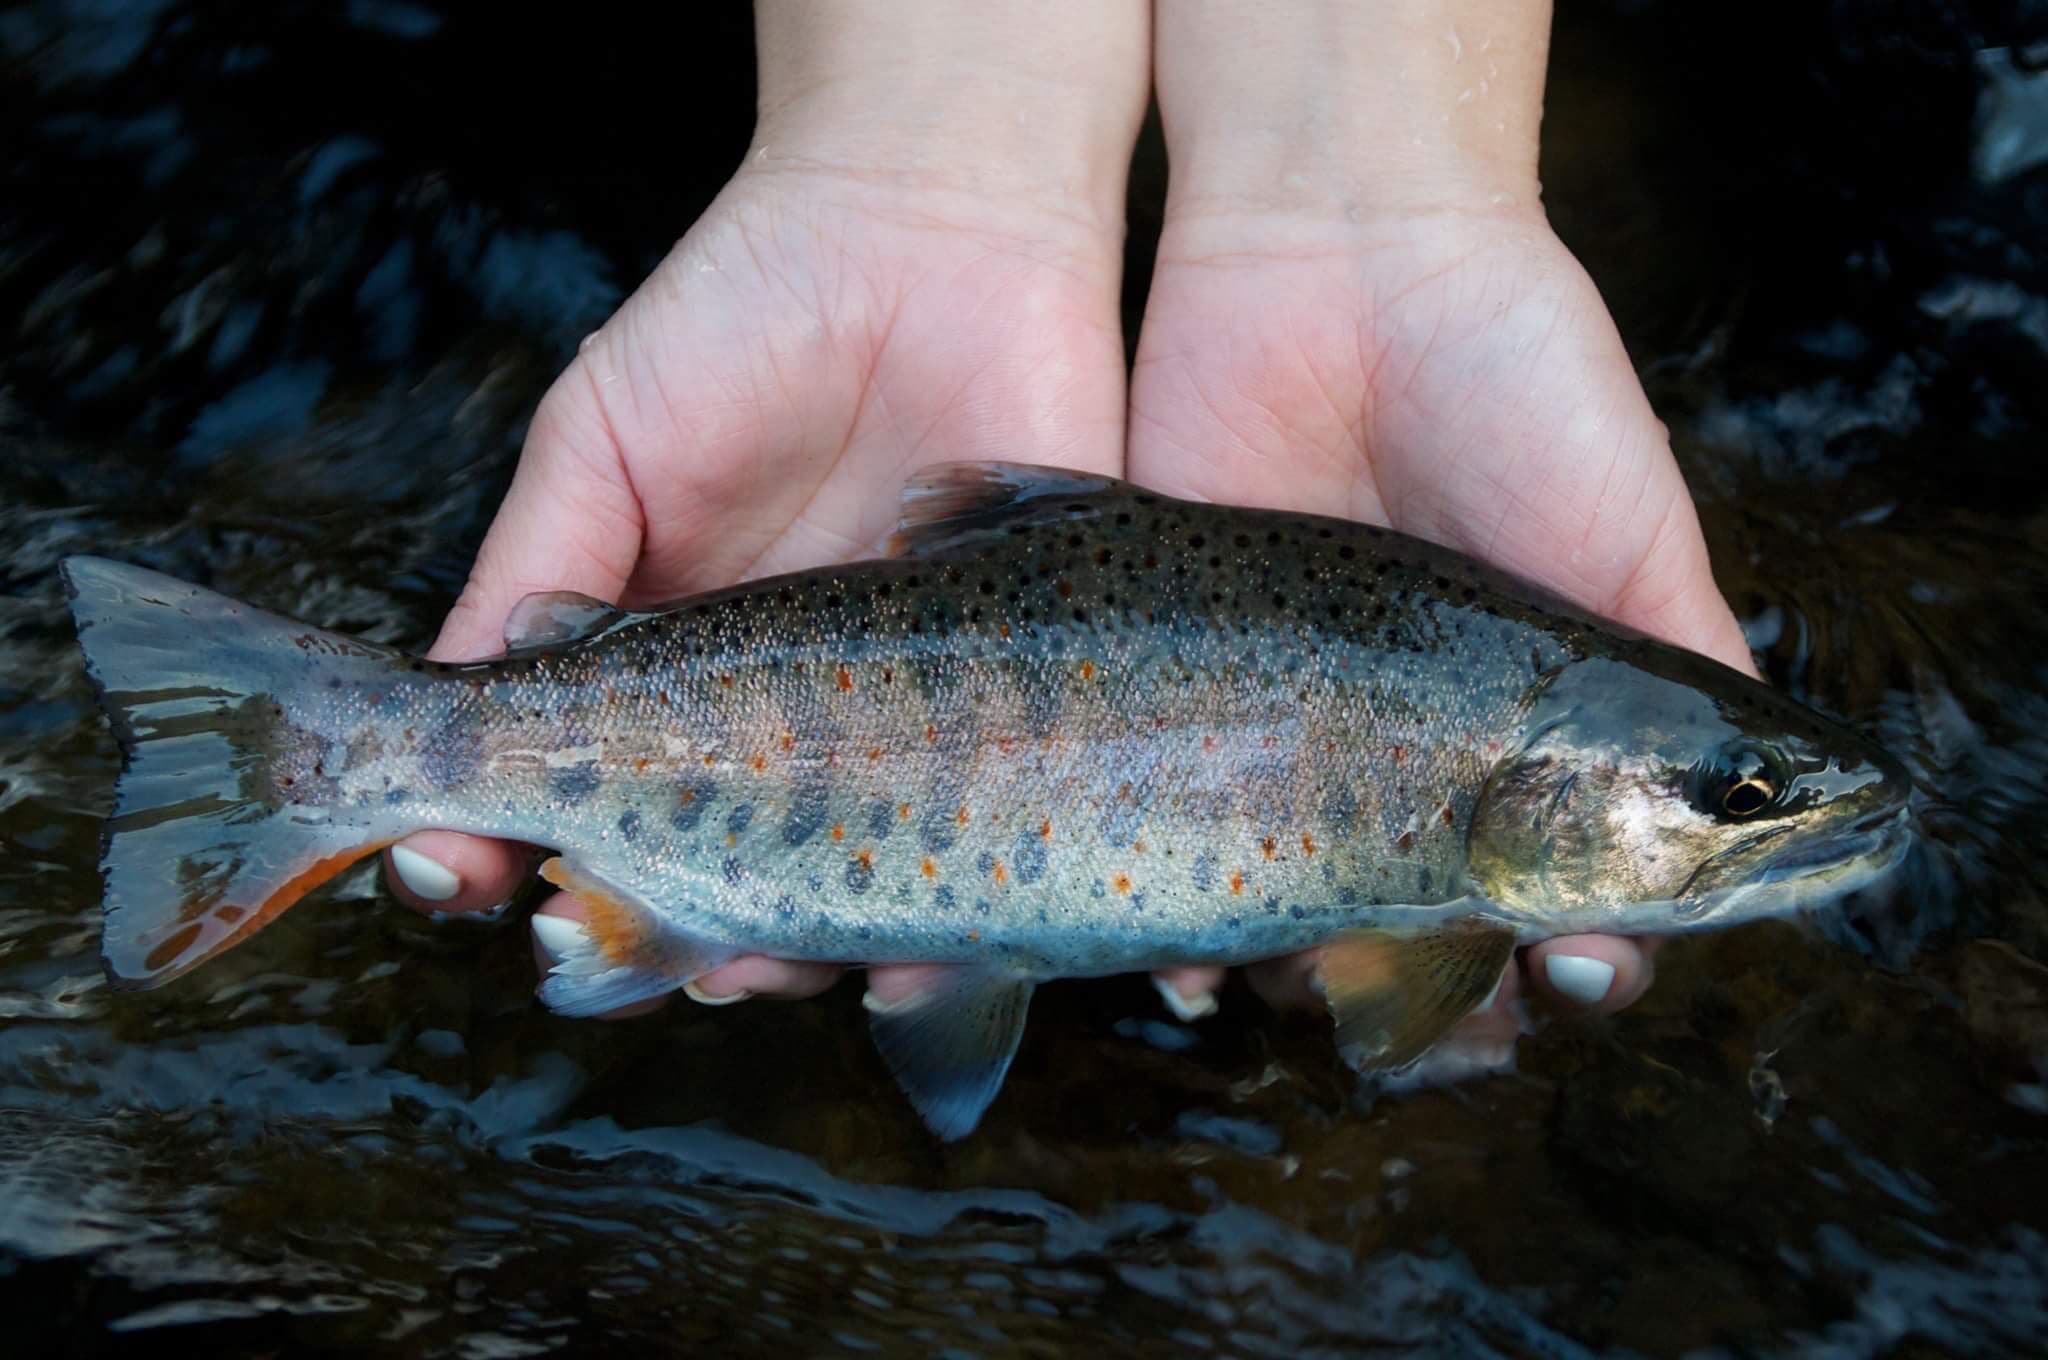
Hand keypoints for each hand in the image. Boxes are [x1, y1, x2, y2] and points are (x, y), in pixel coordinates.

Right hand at [381, 2, 1147, 1014]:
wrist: (936, 225)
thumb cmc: (746, 315)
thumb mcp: (605, 433)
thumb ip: (538, 565)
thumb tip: (458, 712)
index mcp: (680, 664)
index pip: (605, 801)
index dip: (540, 860)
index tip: (484, 885)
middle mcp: (794, 711)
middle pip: (736, 877)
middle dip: (685, 937)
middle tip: (648, 952)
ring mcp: (914, 712)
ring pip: (866, 884)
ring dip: (816, 952)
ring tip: (778, 967)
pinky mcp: (1029, 686)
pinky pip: (1004, 828)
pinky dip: (967, 915)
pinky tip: (929, 951)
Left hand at [1136, 0, 1756, 1046]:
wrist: (1337, 260)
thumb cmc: (1515, 383)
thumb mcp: (1628, 525)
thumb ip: (1680, 665)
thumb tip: (1766, 819)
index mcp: (1517, 735)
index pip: (1551, 899)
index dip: (1567, 958)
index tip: (1567, 972)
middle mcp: (1390, 748)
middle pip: (1401, 933)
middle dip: (1417, 995)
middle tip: (1413, 1008)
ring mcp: (1268, 723)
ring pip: (1274, 913)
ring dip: (1285, 977)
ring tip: (1292, 993)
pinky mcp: (1158, 680)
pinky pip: (1153, 830)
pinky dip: (1167, 915)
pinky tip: (1183, 953)